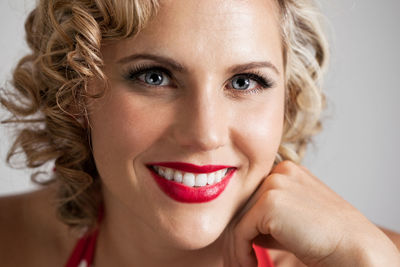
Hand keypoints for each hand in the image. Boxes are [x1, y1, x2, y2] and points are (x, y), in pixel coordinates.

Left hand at [224, 161, 399, 266]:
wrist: (353, 248)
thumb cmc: (327, 238)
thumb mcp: (293, 219)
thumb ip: (268, 217)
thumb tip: (240, 230)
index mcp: (287, 170)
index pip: (251, 195)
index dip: (245, 223)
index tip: (243, 246)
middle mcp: (279, 171)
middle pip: (242, 206)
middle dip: (238, 236)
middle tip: (239, 259)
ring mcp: (274, 184)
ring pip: (238, 219)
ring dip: (236, 248)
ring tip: (243, 265)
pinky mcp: (269, 203)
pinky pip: (240, 232)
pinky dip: (241, 253)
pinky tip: (251, 265)